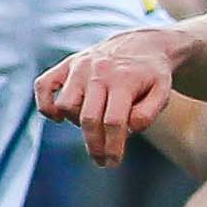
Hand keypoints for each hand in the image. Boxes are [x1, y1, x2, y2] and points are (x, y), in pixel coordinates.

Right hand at [37, 31, 187, 165]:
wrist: (142, 44)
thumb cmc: (152, 75)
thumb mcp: (163, 91)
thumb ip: (149, 113)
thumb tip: (130, 129)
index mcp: (124, 80)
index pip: (114, 121)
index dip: (112, 146)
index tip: (113, 162)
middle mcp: (98, 72)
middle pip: (88, 118)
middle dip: (95, 145)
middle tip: (102, 161)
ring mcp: (79, 67)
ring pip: (65, 105)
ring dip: (75, 123)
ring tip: (95, 126)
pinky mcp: (66, 64)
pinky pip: (43, 85)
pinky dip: (46, 104)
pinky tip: (61, 117)